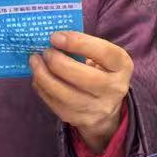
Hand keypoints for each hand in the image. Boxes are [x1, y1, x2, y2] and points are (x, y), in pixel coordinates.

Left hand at [29, 32, 132, 152]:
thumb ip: (83, 45)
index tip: (56, 36)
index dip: (78, 43)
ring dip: (44, 76)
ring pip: (65, 94)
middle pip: (83, 77)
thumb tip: (53, 38)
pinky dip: (42, 88)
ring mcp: (98, 108)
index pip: (104, 53)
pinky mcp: (80, 119)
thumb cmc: (100, 71)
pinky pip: (55, 104)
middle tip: (45, 52)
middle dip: (57, 62)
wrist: (106, 107)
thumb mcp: (102, 56)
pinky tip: (38, 77)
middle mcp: (115, 89)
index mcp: (122, 66)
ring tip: (35, 61)